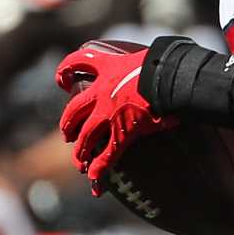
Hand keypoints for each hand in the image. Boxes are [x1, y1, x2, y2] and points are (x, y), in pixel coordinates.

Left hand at [55, 39, 163, 195]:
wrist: (172, 78)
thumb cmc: (169, 64)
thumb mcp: (152, 56)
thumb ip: (149, 62)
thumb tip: (166, 62)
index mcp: (109, 68)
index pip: (79, 62)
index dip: (65, 70)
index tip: (61, 80)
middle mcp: (102, 92)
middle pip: (74, 109)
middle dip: (68, 123)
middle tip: (67, 134)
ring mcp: (109, 114)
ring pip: (86, 135)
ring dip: (80, 149)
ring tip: (79, 160)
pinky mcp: (123, 132)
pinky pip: (107, 154)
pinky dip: (99, 167)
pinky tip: (93, 177)